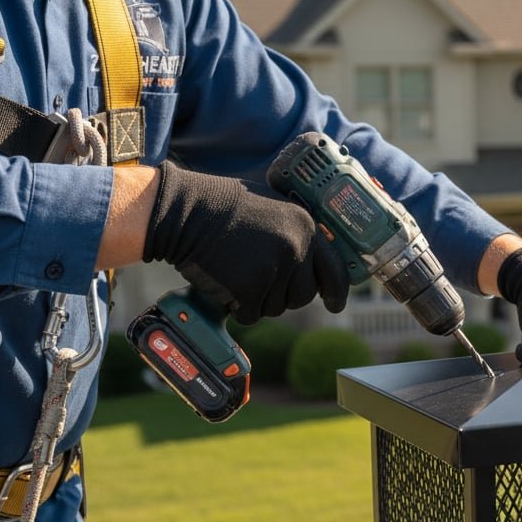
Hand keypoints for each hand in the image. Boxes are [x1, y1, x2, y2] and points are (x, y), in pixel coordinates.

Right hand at [142, 161, 348, 324]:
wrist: (185, 210)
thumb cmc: (224, 207)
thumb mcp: (273, 208)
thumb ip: (297, 234)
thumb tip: (314, 265)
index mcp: (305, 227)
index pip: (334, 270)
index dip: (336, 292)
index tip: (335, 305)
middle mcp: (295, 248)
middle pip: (304, 296)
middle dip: (285, 296)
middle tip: (260, 282)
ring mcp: (273, 269)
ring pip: (277, 307)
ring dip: (258, 300)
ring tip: (238, 272)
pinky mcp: (249, 288)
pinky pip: (252, 314)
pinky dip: (238, 307)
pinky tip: (226, 283)